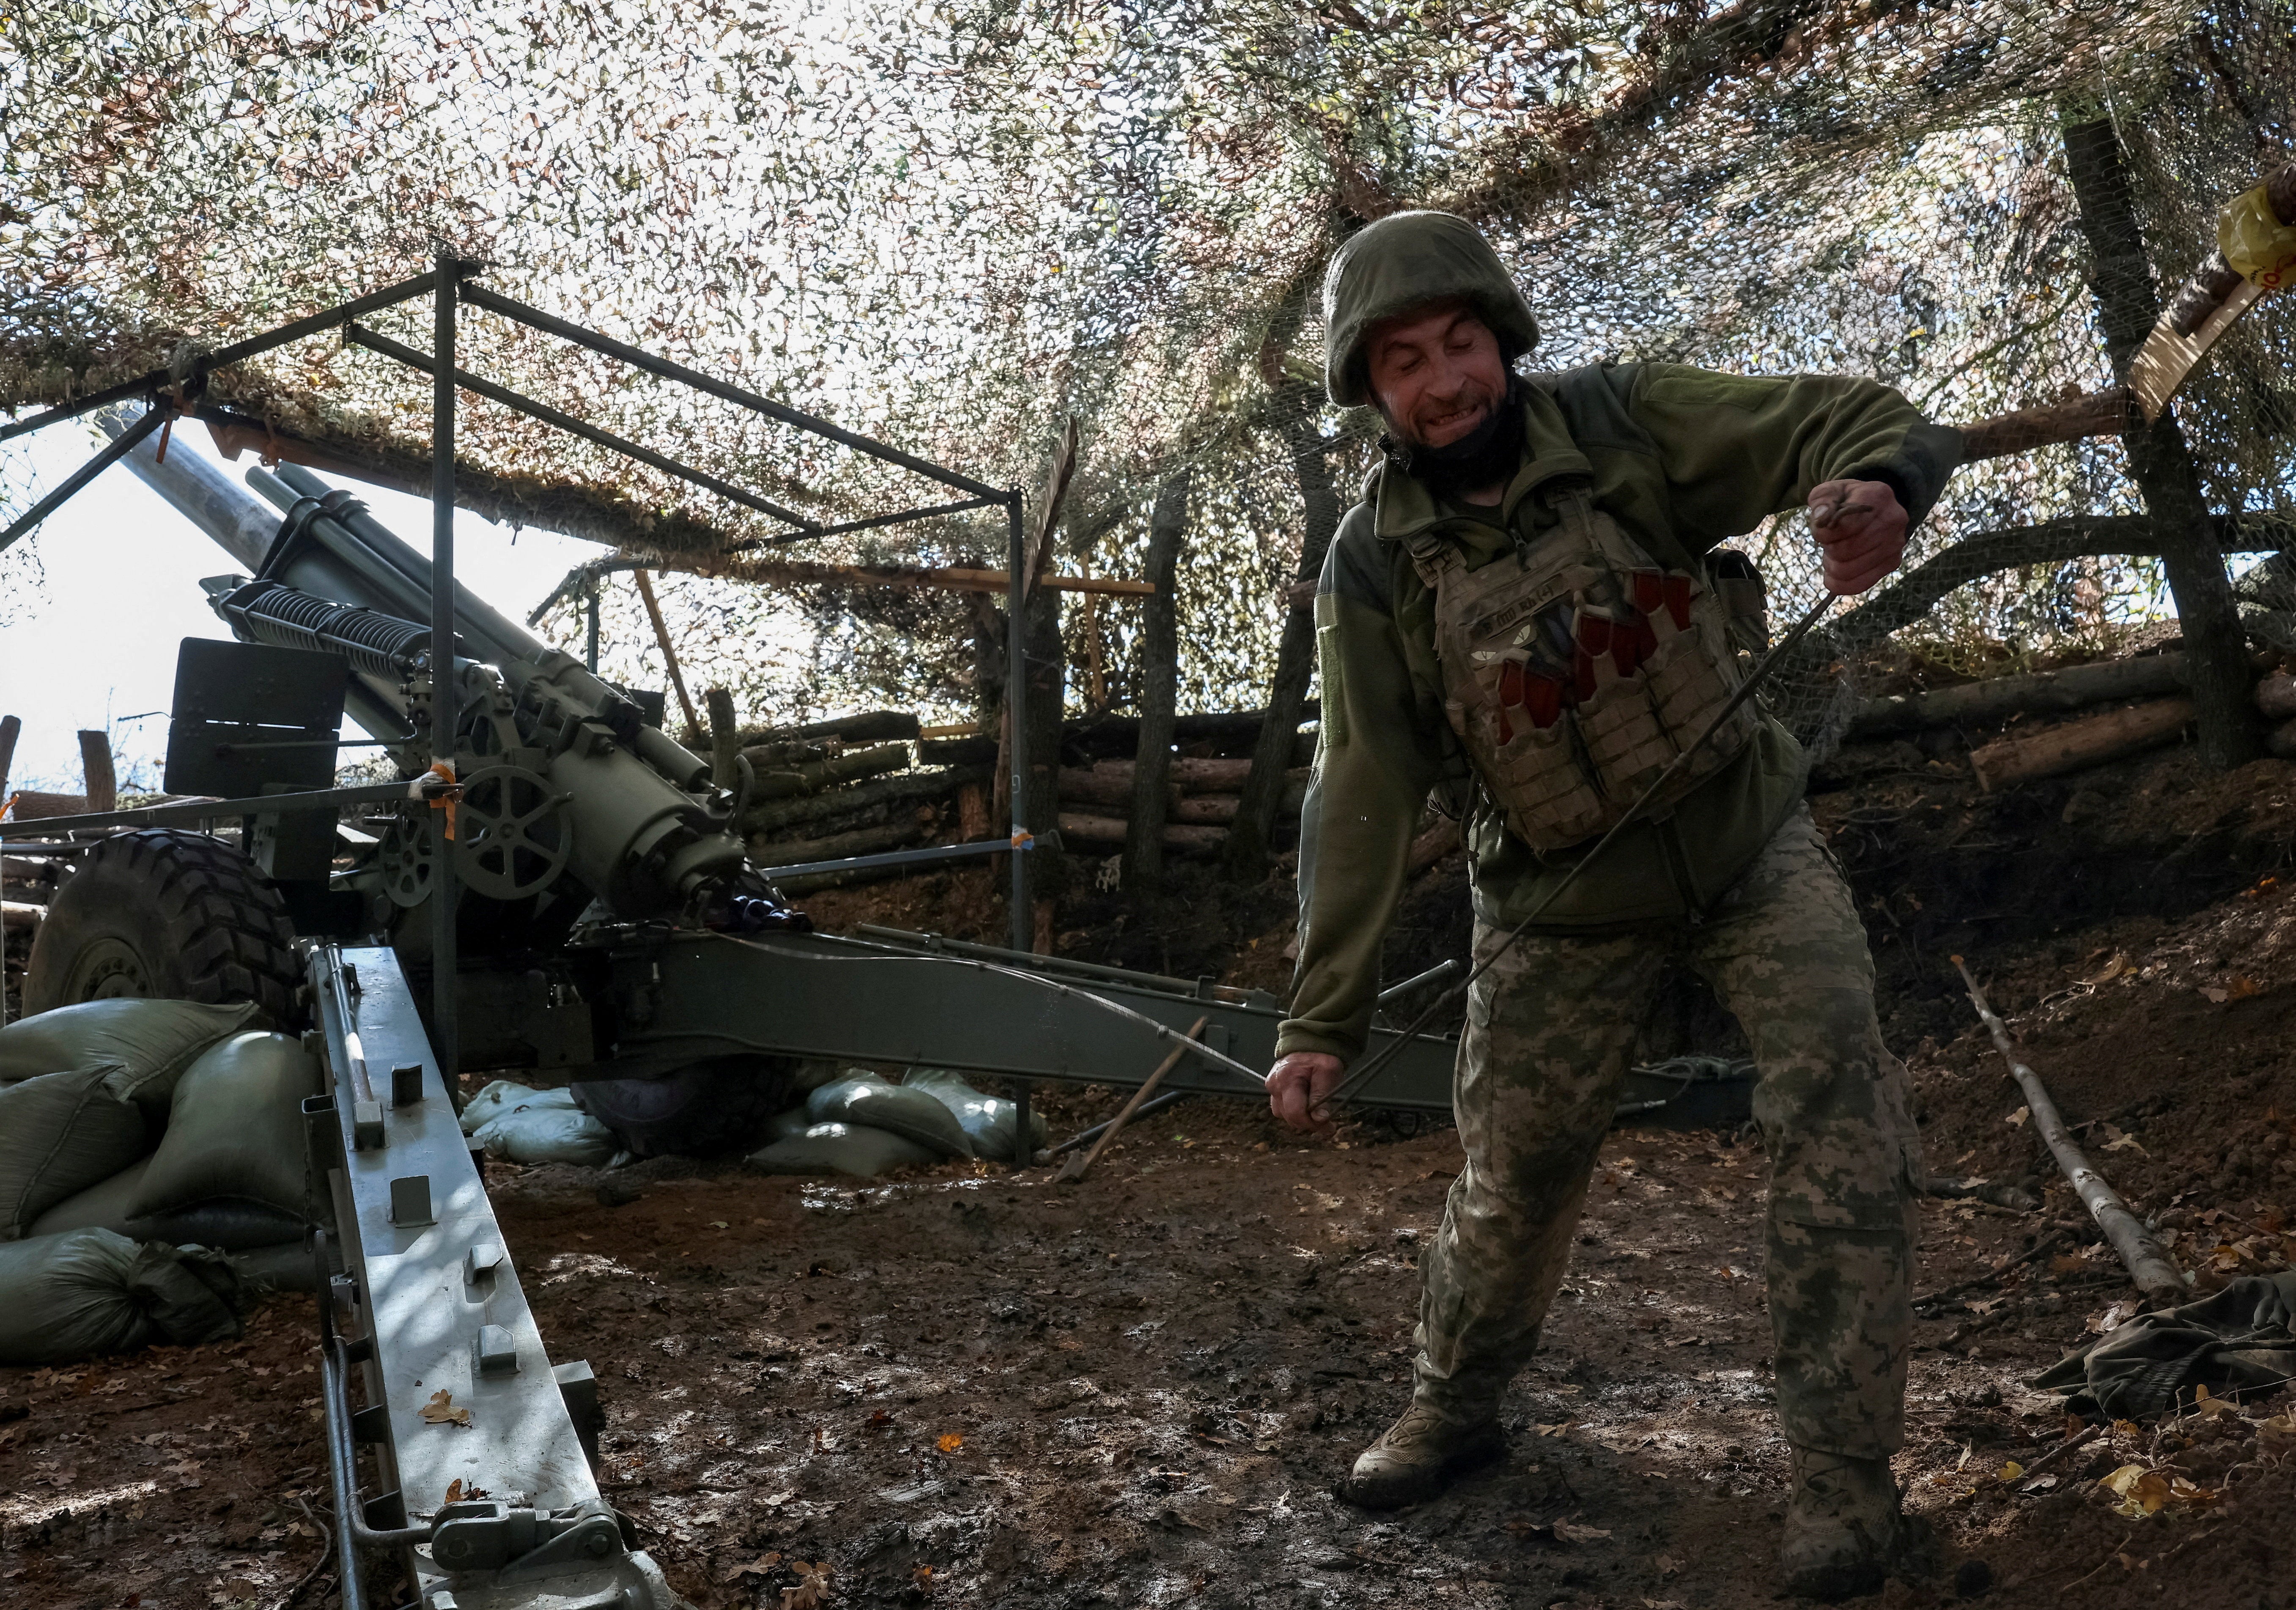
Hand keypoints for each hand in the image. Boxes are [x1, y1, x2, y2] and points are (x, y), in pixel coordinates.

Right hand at [1267, 1051, 1343, 1133]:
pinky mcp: (1274, 1090)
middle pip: (1289, 1117)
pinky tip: (1306, 1105)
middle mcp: (1275, 1085)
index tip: (1328, 1127)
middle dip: (1309, 1122)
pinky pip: (1282, 1108)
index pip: (1295, 1112)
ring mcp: (1272, 1088)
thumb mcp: (1328, 1072)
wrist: (1309, 1042)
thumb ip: (1322, 1095)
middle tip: (1327, 1122)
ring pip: (1284, 1115)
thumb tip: (1319, 1119)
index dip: (1312, 1123)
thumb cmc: (1320, 1056)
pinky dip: (1294, 1110)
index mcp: (1287, 1079)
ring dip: (1300, 1117)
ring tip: (1316, 1111)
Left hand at [1806, 478, 1907, 595]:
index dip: (1823, 533)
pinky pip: (1858, 585)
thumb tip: (1822, 518)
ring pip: (1847, 571)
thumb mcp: (1829, 491)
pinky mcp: (1893, 562)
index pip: (1842, 527)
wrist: (1873, 505)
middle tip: (1830, 541)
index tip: (1822, 528)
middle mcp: (1893, 520)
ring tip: (1837, 551)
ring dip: (1832, 565)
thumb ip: (1822, 501)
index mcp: (1877, 496)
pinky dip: (1840, 582)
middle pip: (1844, 551)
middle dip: (1828, 549)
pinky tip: (1839, 568)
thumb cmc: (1846, 499)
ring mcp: (1896, 543)